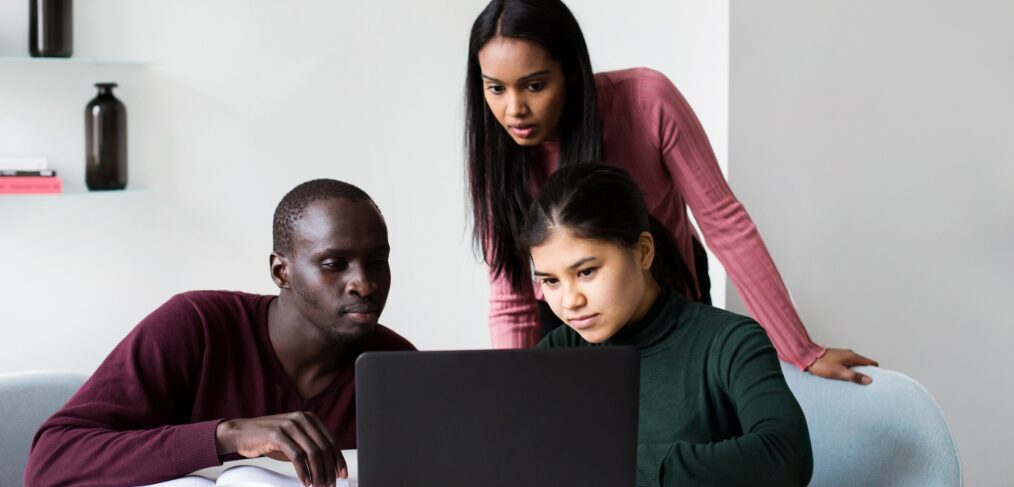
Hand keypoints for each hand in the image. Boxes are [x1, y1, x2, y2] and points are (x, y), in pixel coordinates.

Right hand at [215, 412, 347, 486]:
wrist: (240, 433)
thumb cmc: (268, 439)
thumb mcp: (294, 441)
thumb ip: (310, 449)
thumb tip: (328, 468)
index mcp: (310, 418)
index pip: (331, 440)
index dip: (338, 459)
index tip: (342, 474)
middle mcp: (302, 418)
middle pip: (324, 448)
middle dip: (329, 469)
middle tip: (330, 484)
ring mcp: (290, 425)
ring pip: (312, 453)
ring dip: (317, 473)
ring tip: (318, 486)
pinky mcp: (277, 434)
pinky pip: (296, 456)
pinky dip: (303, 472)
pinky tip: (305, 481)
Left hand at [806, 348, 878, 384]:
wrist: (807, 356)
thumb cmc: (822, 364)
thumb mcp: (840, 372)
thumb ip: (854, 376)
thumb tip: (869, 380)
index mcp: (853, 356)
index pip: (871, 362)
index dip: (875, 371)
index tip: (876, 380)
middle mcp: (849, 354)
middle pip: (863, 364)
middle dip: (865, 373)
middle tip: (864, 384)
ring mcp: (842, 356)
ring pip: (854, 365)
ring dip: (855, 373)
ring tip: (854, 384)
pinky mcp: (835, 358)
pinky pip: (846, 365)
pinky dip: (848, 371)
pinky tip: (843, 378)